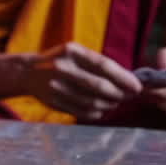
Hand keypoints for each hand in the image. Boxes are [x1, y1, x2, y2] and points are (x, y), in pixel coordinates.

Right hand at [24, 42, 143, 121]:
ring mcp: (56, 85)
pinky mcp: (53, 101)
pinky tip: (100, 109)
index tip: (137, 87)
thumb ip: (98, 64)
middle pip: (99, 86)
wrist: (28, 72)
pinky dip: (96, 113)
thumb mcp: (76, 53)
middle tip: (128, 97)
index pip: (103, 65)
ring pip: (92, 102)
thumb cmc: (61, 61)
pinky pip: (82, 112)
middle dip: (119, 94)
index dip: (123, 78)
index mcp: (71, 51)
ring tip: (115, 103)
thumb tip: (128, 80)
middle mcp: (62, 67)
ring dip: (109, 105)